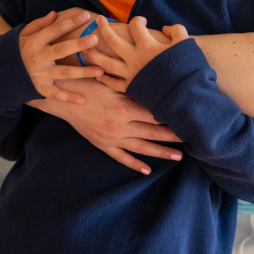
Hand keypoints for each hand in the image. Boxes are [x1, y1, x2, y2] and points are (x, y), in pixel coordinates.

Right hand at [18, 10, 103, 103]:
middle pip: (61, 50)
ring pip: (64, 73)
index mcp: (34, 42)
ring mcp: (39, 75)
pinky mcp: (40, 89)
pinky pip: (55, 95)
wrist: (0, 73)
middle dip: (78, 45)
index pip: (54, 30)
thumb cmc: (18, 50)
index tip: (86, 15)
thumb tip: (55, 13)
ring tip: (101, 70)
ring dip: (83, 72)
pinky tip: (82, 100)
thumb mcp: (23, 34)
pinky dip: (68, 98)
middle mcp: (37, 58)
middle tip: (95, 39)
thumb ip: (39, 24)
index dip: (70, 22)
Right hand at [30, 77, 182, 173]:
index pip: (155, 115)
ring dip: (161, 152)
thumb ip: (133, 90)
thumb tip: (156, 91)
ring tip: (178, 156)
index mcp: (124, 108)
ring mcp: (111, 138)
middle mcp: (120, 126)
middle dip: (174, 136)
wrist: (61, 97)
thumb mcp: (112, 83)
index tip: (188, 118)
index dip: (172, 117)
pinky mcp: (102, 144)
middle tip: (192, 138)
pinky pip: (121, 157)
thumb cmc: (87, 83)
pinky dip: (134, 164)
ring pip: (141, 148)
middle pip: (153, 132)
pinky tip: (147, 170)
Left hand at [89, 16, 189, 92]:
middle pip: (112, 40)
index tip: (141, 22)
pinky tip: (98, 74)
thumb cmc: (188, 70)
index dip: (138, 20)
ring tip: (86, 46)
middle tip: (98, 20)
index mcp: (147, 46)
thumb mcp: (186, 45)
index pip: (135, 26)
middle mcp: (134, 59)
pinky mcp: (130, 89)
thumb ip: (176, 31)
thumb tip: (165, 28)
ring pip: (105, 62)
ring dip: (93, 53)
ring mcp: (130, 75)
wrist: (186, 97)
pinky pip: (112, 83)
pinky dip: (104, 78)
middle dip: (103, 28)